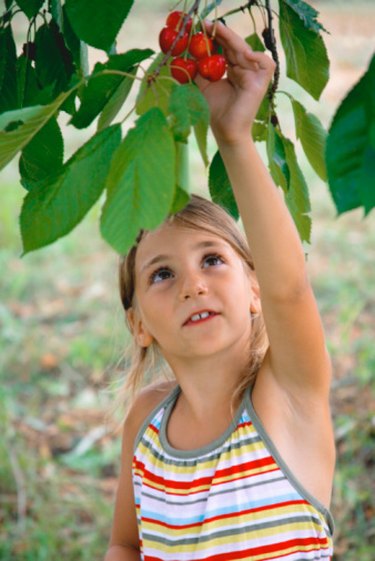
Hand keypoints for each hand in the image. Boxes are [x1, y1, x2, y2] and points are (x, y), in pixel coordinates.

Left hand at [195, 22, 275, 145]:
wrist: (225, 132)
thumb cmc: (215, 112)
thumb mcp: (203, 87)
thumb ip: (198, 70)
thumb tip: (186, 54)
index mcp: (233, 69)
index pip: (226, 48)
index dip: (216, 36)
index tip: (201, 26)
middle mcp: (245, 70)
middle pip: (236, 45)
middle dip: (222, 33)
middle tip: (206, 24)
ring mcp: (254, 76)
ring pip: (247, 51)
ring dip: (232, 40)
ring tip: (217, 32)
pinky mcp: (261, 84)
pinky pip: (266, 64)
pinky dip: (258, 56)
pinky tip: (245, 54)